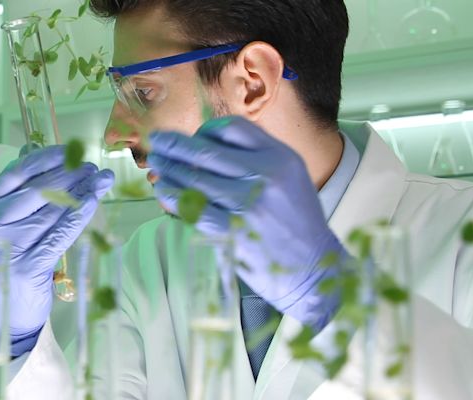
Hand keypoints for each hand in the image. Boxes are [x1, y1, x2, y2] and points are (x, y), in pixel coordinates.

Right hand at [0, 145, 113, 355]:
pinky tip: (94, 202)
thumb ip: (21, 191)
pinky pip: (60, 235)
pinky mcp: (29, 266)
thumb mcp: (10, 223)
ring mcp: (10, 245)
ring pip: (53, 210)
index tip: (71, 151)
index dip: (46, 158)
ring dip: (82, 192)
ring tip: (103, 180)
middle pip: (38, 189)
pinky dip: (78, 216)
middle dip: (71, 174)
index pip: (18, 172)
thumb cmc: (13, 259)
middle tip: (94, 168)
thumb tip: (45, 156)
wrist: (7, 310)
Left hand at [147, 116, 347, 330]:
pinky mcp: (234, 232)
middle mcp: (266, 175)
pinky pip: (193, 208)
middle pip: (207, 151)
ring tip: (156, 165)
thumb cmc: (296, 222)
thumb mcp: (289, 178)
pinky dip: (172, 197)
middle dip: (175, 145)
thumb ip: (256, 158)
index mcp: (281, 157)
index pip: (233, 128)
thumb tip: (205, 145)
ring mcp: (249, 204)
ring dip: (169, 169)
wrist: (315, 268)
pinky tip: (162, 191)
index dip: (205, 130)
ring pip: (196, 178)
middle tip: (157, 141)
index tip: (192, 137)